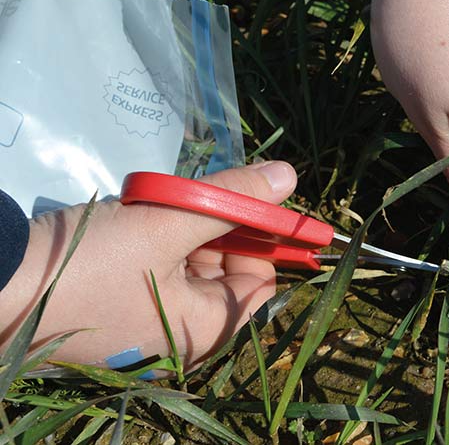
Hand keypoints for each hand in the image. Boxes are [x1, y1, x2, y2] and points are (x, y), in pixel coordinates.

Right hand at [0, 161, 296, 369]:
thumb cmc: (90, 261)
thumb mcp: (168, 222)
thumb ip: (233, 199)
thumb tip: (288, 177)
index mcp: (202, 333)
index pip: (259, 287)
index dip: (264, 241)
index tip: (251, 200)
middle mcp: (177, 340)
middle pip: (222, 278)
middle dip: (217, 231)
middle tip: (194, 196)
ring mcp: (141, 331)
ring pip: (185, 272)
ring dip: (182, 233)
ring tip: (157, 206)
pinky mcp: (111, 316)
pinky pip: (150, 278)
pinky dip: (152, 246)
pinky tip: (133, 221)